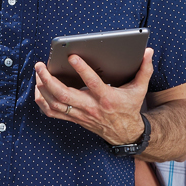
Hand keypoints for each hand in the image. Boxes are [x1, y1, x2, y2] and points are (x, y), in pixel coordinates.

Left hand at [33, 48, 152, 145]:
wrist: (126, 134)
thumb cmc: (130, 108)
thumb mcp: (140, 89)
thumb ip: (144, 69)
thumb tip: (148, 51)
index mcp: (106, 98)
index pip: (92, 82)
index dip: (82, 69)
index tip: (72, 56)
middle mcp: (90, 107)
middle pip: (65, 95)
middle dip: (49, 79)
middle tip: (40, 65)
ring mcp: (80, 115)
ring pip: (55, 104)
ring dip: (42, 88)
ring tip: (38, 73)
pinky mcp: (74, 119)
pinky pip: (53, 113)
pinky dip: (42, 102)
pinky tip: (38, 89)